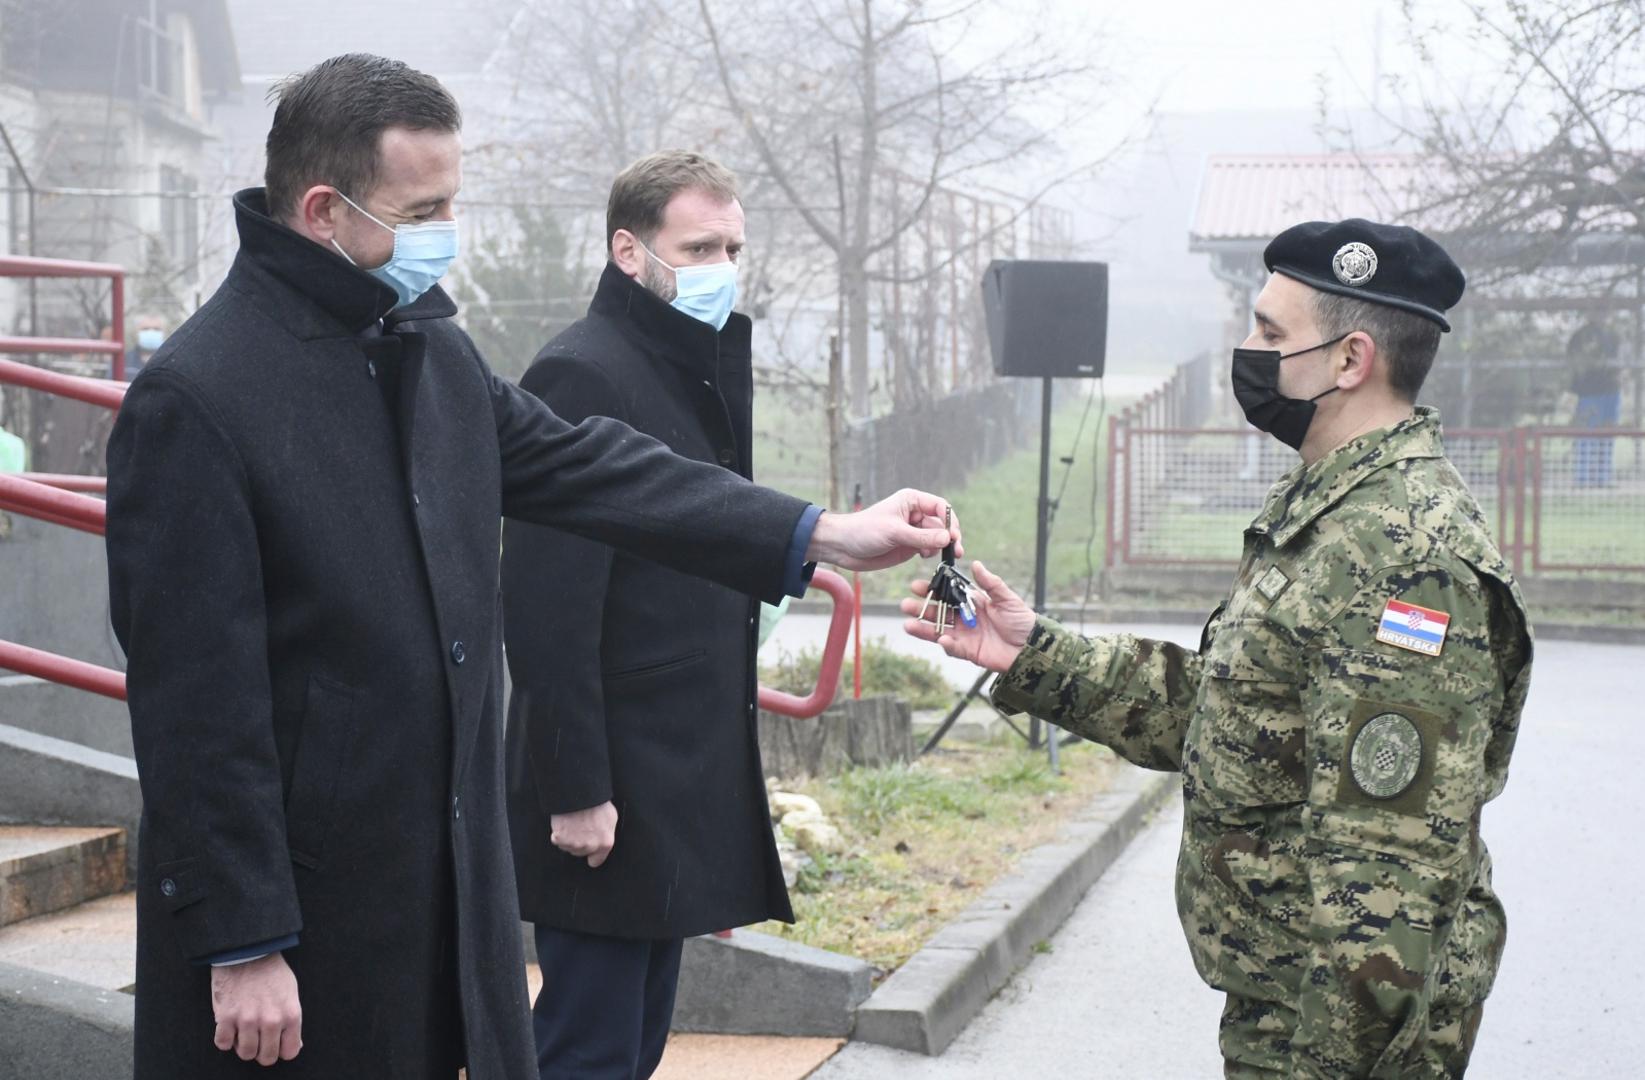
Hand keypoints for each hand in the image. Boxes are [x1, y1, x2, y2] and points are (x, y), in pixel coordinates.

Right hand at [211, 952, 301, 1065]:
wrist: (248, 951)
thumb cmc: (271, 971)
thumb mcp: (291, 993)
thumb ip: (291, 1020)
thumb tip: (294, 1044)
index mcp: (290, 1015)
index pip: (289, 1052)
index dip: (281, 1049)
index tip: (275, 1043)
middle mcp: (270, 1020)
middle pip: (266, 1058)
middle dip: (262, 1051)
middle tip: (258, 1039)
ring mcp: (247, 1020)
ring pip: (245, 1054)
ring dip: (243, 1046)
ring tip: (244, 1031)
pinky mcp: (226, 1017)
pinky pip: (222, 1044)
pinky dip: (224, 1039)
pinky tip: (229, 1027)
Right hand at [551, 800, 617, 866]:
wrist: (579, 792)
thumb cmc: (596, 802)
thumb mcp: (611, 818)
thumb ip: (607, 834)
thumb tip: (604, 840)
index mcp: (605, 843)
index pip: (596, 861)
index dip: (592, 856)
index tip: (589, 853)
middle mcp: (590, 846)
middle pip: (580, 853)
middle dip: (580, 843)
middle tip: (580, 827)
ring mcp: (574, 844)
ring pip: (568, 848)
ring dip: (568, 839)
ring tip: (573, 823)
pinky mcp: (560, 839)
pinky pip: (557, 840)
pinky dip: (558, 834)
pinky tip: (564, 823)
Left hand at [805, 489, 960, 571]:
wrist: (843, 547)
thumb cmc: (863, 531)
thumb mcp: (894, 532)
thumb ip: (922, 536)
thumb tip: (948, 538)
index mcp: (911, 501)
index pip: (940, 507)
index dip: (950, 521)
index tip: (953, 536)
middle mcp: (915, 514)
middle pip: (942, 524)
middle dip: (950, 537)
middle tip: (955, 552)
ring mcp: (913, 531)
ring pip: (937, 538)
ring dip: (940, 547)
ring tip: (937, 555)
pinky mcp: (909, 546)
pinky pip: (928, 548)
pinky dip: (931, 553)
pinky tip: (924, 557)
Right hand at [901, 560, 1036, 671]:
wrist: (1031, 647)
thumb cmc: (1022, 621)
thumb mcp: (1007, 598)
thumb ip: (990, 583)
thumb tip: (976, 564)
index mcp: (972, 603)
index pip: (947, 595)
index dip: (932, 591)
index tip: (916, 586)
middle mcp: (964, 619)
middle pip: (938, 613)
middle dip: (921, 609)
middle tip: (905, 605)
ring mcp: (965, 636)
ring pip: (939, 631)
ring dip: (924, 628)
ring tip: (908, 625)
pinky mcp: (969, 652)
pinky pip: (953, 648)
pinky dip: (947, 644)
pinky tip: (941, 640)